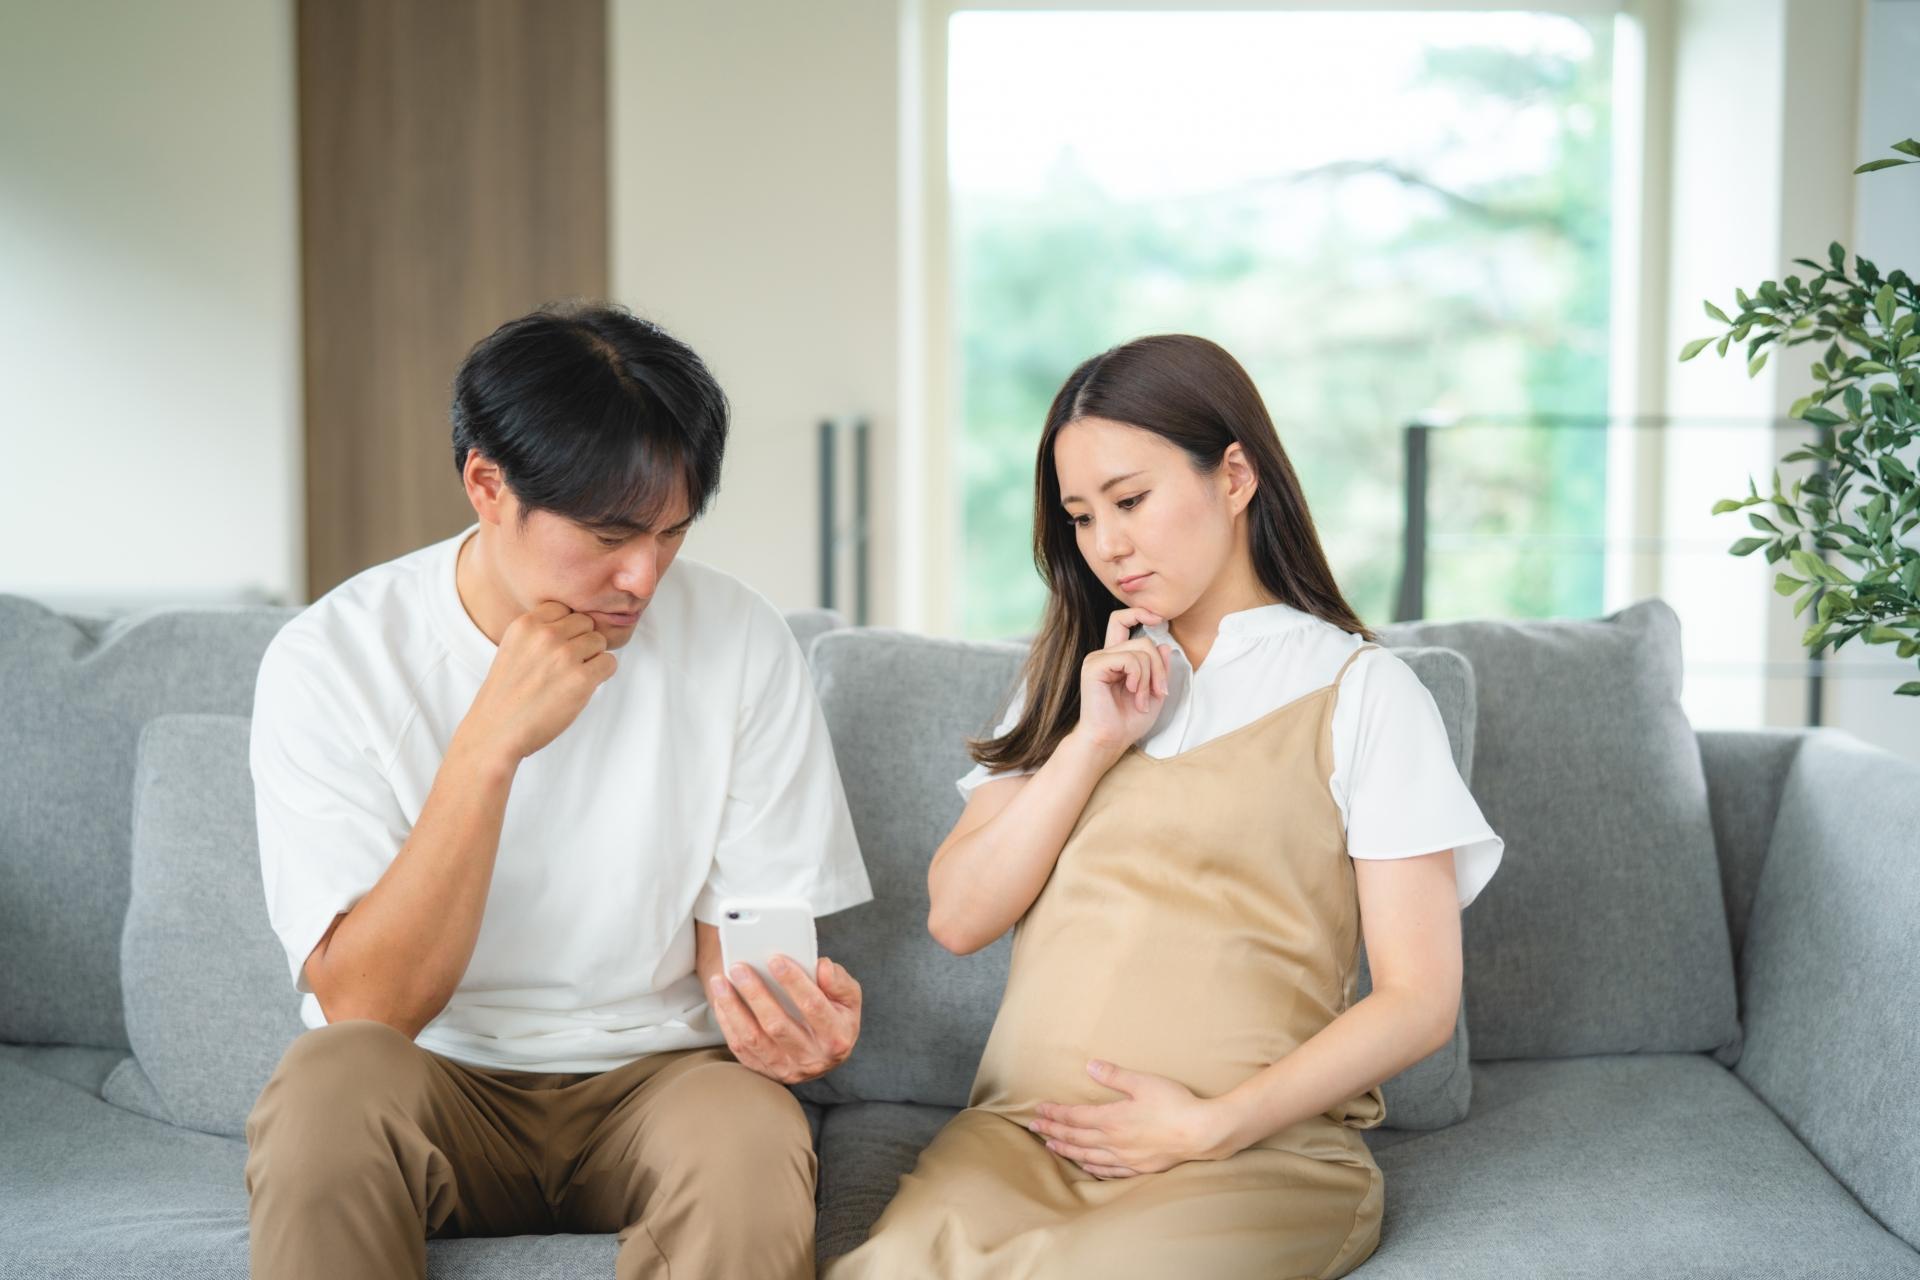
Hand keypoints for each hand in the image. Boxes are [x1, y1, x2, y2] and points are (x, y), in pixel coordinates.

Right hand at [460, 601, 616, 760]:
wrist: (496, 732)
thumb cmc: (507, 695)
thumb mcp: (513, 648)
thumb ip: (540, 632)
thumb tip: (578, 623)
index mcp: (526, 624)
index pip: (564, 608)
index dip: (565, 629)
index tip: (555, 649)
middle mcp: (545, 635)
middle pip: (585, 622)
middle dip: (581, 642)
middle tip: (565, 667)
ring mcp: (564, 656)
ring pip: (600, 641)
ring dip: (592, 658)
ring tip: (570, 678)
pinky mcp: (581, 679)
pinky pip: (609, 663)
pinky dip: (601, 675)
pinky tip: (581, 688)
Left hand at [708, 955, 862, 1084]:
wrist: (822, 1055)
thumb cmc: (835, 1018)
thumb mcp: (848, 999)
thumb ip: (839, 982)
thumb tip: (821, 968)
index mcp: (836, 1037)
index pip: (813, 1006)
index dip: (794, 982)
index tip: (775, 959)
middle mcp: (812, 1058)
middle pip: (777, 1025)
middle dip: (756, 993)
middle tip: (739, 967)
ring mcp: (786, 1068)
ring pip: (753, 1039)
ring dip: (733, 1008)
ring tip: (720, 981)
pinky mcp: (765, 1071)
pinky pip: (741, 1048)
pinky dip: (727, 1023)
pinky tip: (721, 1001)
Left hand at [1029, 1060, 1237, 1178]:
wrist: (1202, 1133)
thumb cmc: (1174, 1104)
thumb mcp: (1143, 1082)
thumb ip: (1114, 1075)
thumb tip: (1090, 1066)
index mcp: (1112, 1119)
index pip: (1075, 1116)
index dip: (1055, 1113)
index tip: (1039, 1109)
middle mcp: (1114, 1141)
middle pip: (1076, 1137)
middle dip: (1053, 1131)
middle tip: (1034, 1127)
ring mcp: (1126, 1158)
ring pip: (1088, 1156)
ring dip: (1067, 1150)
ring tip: (1051, 1146)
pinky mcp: (1139, 1168)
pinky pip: (1108, 1171)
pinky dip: (1092, 1167)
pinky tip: (1086, 1166)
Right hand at [1072, 608, 1173, 755]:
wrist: (1110, 740)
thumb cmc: (1128, 721)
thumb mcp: (1154, 691)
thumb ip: (1159, 668)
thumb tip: (1164, 645)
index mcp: (1115, 657)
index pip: (1122, 621)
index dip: (1139, 612)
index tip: (1158, 618)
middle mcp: (1104, 654)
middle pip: (1144, 640)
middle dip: (1160, 667)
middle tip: (1160, 692)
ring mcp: (1097, 659)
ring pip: (1140, 650)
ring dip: (1150, 678)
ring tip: (1143, 700)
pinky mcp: (1094, 667)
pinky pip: (1129, 659)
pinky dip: (1139, 678)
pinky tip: (1133, 693)